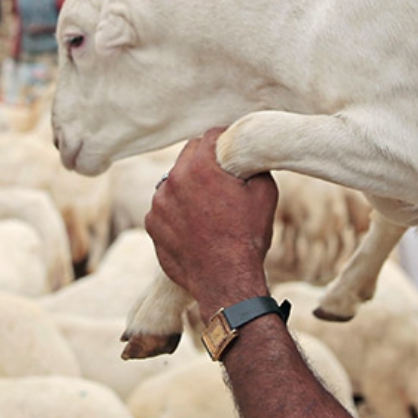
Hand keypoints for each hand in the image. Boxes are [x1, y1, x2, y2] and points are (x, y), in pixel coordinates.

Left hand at [145, 128, 276, 311]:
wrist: (227, 281)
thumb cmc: (248, 237)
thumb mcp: (265, 193)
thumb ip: (254, 165)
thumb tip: (248, 156)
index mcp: (199, 167)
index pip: (210, 136)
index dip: (224, 138)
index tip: (232, 147)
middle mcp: (172, 181)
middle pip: (189, 156)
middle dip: (205, 161)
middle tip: (223, 176)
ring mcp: (158, 205)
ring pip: (174, 182)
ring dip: (189, 187)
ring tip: (209, 206)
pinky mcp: (152, 226)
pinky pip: (165, 208)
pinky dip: (177, 211)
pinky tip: (195, 225)